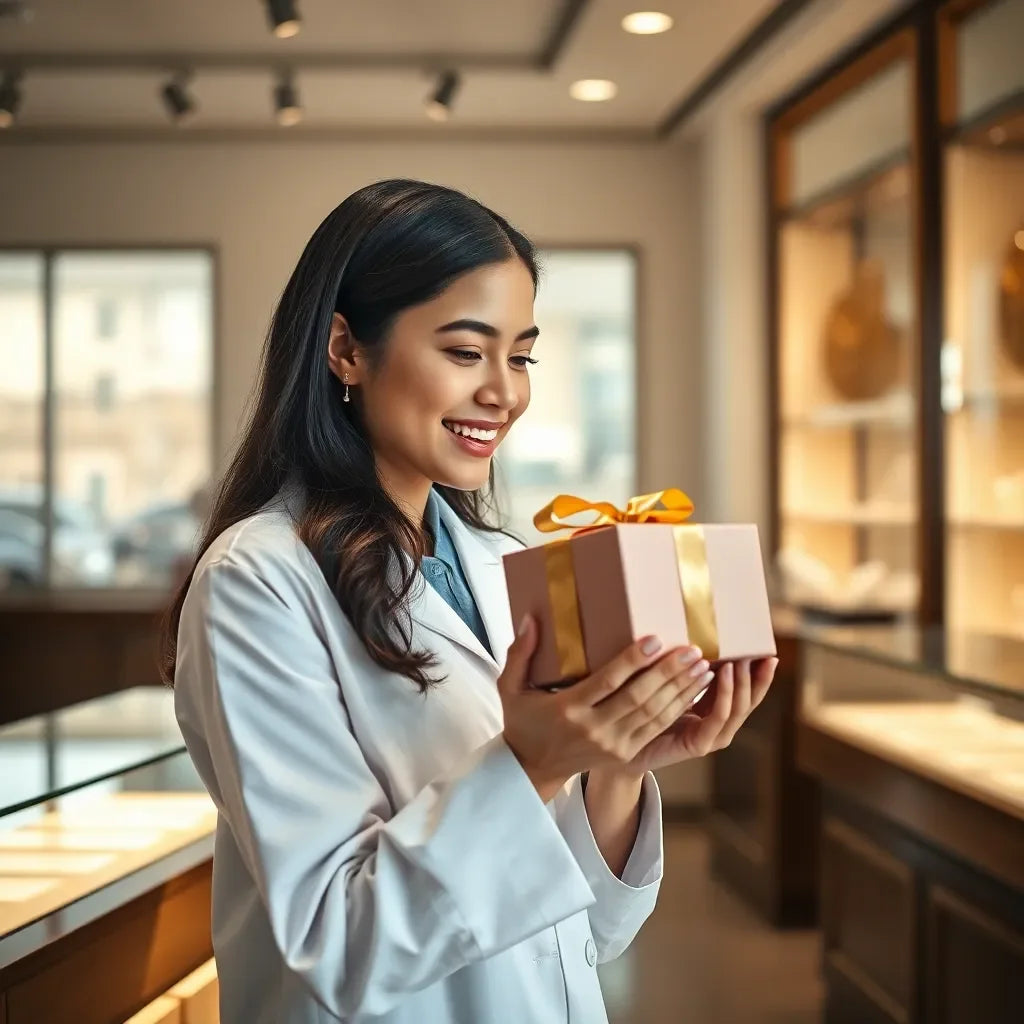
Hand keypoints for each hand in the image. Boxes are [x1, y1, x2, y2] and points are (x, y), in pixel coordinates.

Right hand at [498, 617, 713, 801]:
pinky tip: (694, 691)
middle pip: (638, 698)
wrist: (532, 769)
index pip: (607, 682)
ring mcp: (612, 744)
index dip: (633, 661)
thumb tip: (531, 618)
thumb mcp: (510, 688)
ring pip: (654, 714)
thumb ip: (520, 653)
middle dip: (669, 674)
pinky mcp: (624, 753)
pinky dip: (678, 709)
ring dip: (681, 690)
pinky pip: (656, 728)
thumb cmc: (523, 721)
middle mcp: (593, 729)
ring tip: (703, 667)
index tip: (655, 639)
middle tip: (693, 651)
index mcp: (568, 710)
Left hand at [613, 658, 777, 774]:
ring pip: (737, 709)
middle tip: (760, 654)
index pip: (747, 693)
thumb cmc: (645, 709)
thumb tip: (696, 633)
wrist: (625, 747)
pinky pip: (717, 718)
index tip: (769, 653)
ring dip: (741, 684)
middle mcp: (719, 726)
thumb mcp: (672, 685)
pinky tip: (720, 675)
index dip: (760, 675)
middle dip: (757, 677)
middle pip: (749, 701)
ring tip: (740, 661)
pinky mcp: (698, 744)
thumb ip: (688, 669)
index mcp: (715, 711)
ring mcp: (711, 737)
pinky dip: (723, 696)